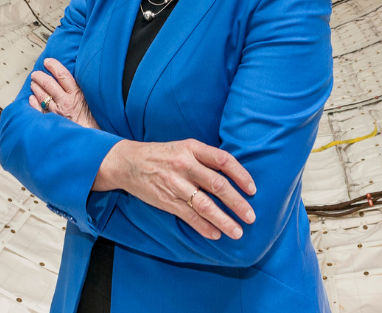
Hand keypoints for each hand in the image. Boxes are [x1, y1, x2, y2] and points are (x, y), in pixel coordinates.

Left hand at [28, 58, 99, 129]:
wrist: (89, 141)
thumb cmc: (94, 124)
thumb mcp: (93, 103)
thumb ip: (83, 93)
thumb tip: (75, 83)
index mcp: (76, 95)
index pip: (62, 75)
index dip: (53, 66)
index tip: (48, 61)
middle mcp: (64, 102)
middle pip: (48, 83)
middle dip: (40, 76)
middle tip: (36, 73)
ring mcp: (56, 112)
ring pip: (41, 95)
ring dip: (35, 87)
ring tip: (33, 83)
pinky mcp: (52, 122)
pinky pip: (38, 110)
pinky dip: (33, 103)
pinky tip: (32, 99)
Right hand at [93, 139, 256, 240]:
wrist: (128, 162)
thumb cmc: (162, 155)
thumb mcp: (184, 147)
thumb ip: (205, 158)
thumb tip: (233, 176)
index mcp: (193, 148)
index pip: (224, 160)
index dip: (241, 175)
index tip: (253, 190)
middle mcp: (185, 165)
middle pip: (218, 185)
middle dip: (238, 203)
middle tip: (251, 216)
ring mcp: (175, 184)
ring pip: (206, 205)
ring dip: (224, 221)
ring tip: (237, 232)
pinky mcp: (166, 200)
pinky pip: (189, 216)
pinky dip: (204, 227)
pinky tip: (215, 234)